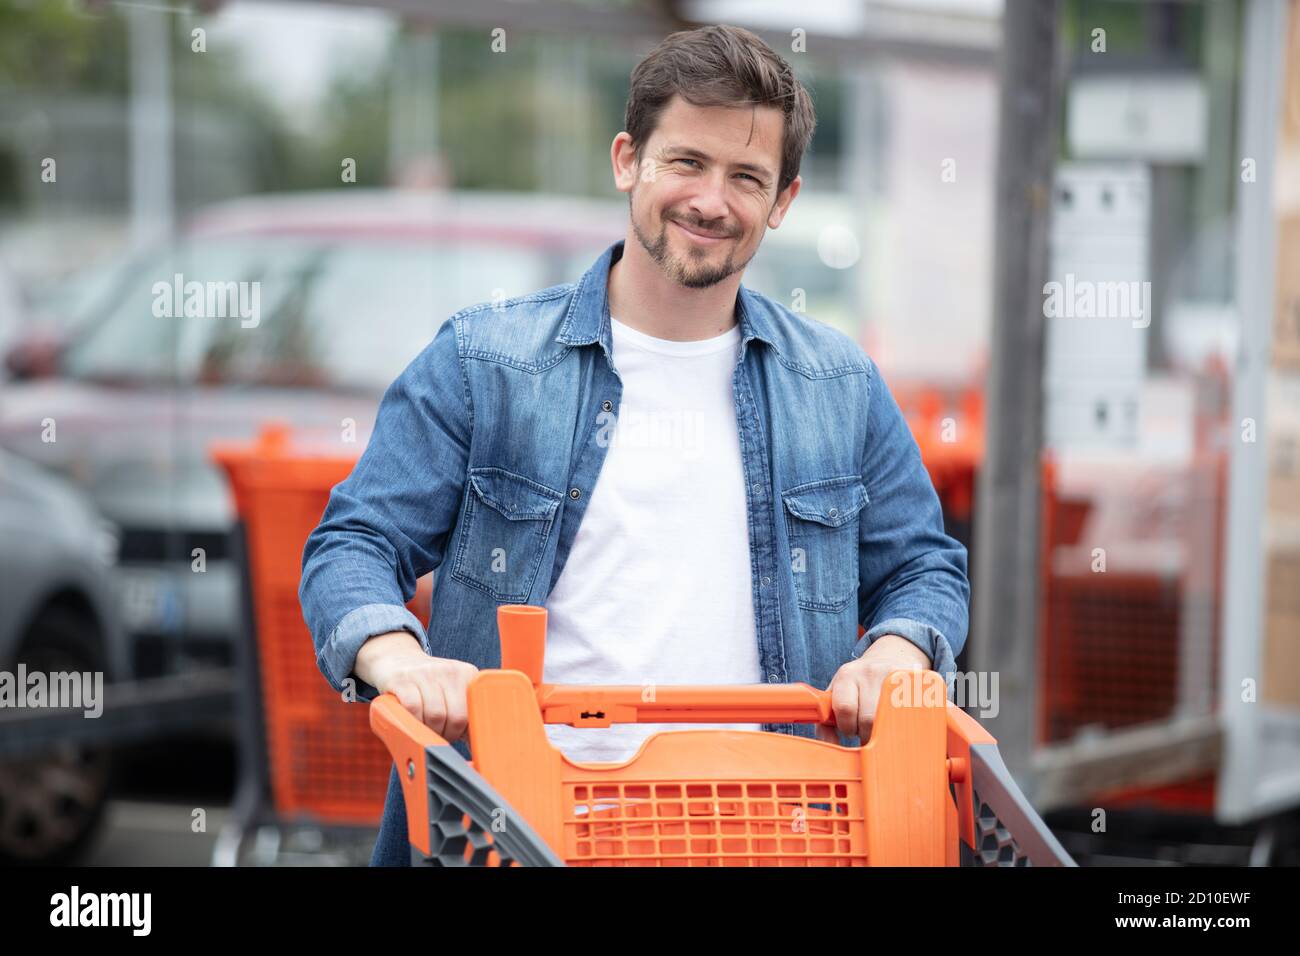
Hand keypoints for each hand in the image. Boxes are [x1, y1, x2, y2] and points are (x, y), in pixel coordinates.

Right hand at [354, 630, 478, 744]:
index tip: (459, 738)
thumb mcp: (452, 690)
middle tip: (440, 735)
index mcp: (467, 673)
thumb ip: (465, 711)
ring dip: (430, 731)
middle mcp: (449, 670)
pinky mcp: (402, 679)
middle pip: (457, 717)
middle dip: (448, 735)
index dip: (467, 731)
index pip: (475, 711)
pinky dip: (413, 722)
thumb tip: (476, 744)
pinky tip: (412, 722)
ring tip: (426, 729)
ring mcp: (425, 673)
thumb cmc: (428, 683)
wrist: (396, 658)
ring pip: (436, 716)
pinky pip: (413, 710)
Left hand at [816, 635, 931, 743]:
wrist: (887, 658)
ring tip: (883, 728)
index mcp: (846, 675)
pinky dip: (905, 723)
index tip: (851, 730)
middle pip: (870, 719)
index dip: (848, 727)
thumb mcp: (836, 697)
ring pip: (891, 720)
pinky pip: (910, 712)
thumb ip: (826, 724)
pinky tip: (900, 721)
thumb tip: (830, 747)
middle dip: (867, 734)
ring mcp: (894, 675)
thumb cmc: (857, 687)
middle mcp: (870, 672)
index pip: (845, 709)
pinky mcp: (915, 682)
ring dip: (886, 732)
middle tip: (868, 733)